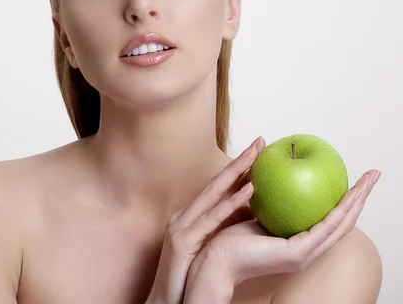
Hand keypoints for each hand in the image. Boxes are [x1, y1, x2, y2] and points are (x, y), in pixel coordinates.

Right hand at [145, 136, 263, 303]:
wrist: (169, 299)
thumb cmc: (189, 276)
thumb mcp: (208, 246)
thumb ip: (226, 228)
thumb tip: (255, 214)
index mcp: (191, 217)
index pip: (218, 188)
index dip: (237, 168)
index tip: (259, 150)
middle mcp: (185, 215)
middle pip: (216, 184)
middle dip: (239, 161)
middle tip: (261, 141)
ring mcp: (182, 226)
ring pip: (214, 194)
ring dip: (236, 173)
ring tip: (257, 156)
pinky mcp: (183, 239)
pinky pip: (213, 218)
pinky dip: (231, 202)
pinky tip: (250, 189)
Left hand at [183, 159, 379, 302]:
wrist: (215, 259)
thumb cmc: (229, 237)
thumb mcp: (255, 210)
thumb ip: (270, 198)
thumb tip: (276, 171)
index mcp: (298, 241)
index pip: (329, 219)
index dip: (345, 200)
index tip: (355, 179)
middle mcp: (307, 249)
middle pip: (343, 222)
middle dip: (361, 198)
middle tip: (374, 176)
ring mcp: (305, 253)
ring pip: (340, 224)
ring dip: (357, 202)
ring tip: (369, 181)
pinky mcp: (298, 253)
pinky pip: (324, 227)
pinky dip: (340, 210)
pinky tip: (349, 193)